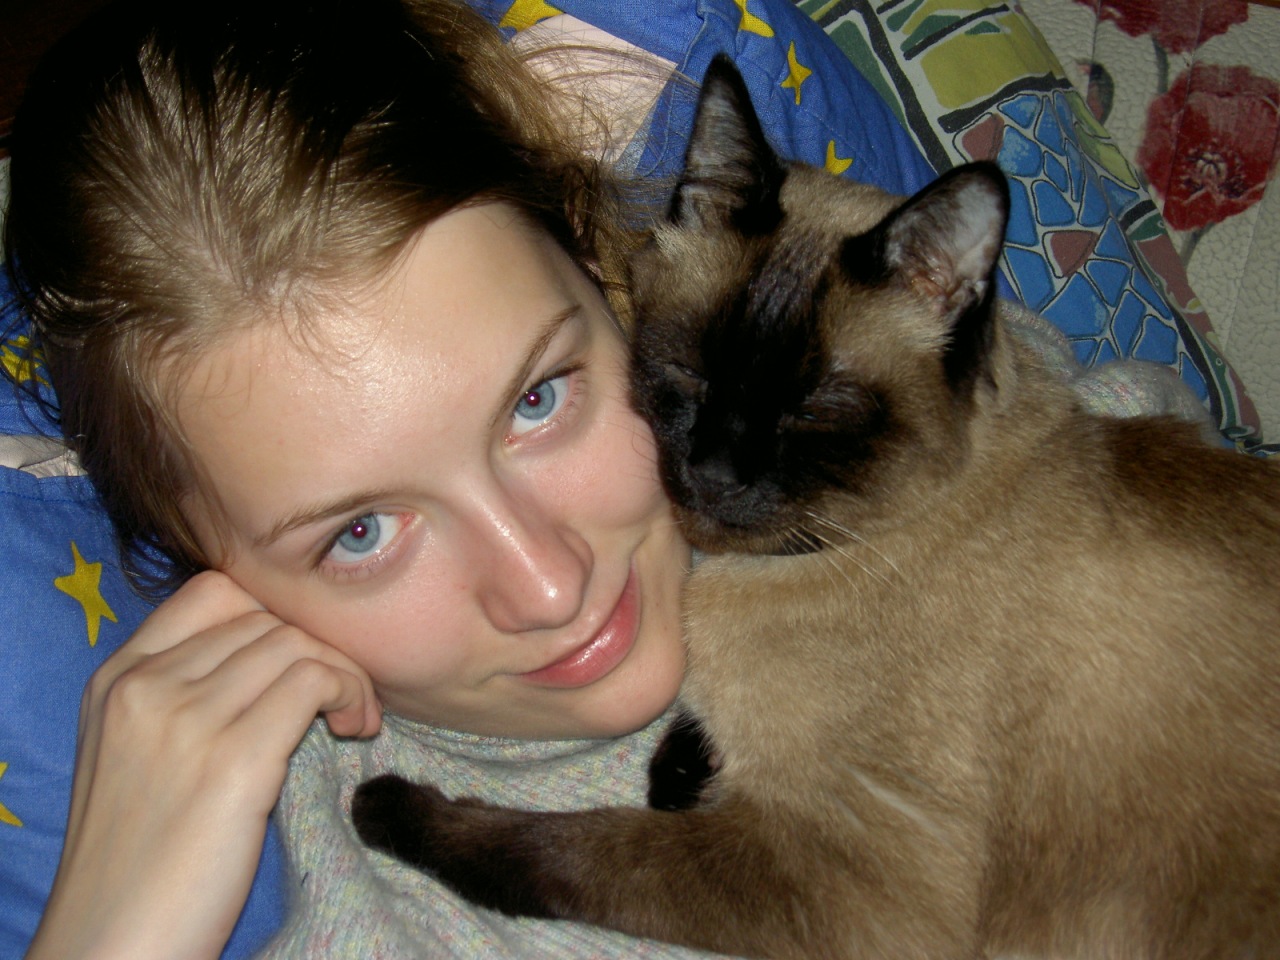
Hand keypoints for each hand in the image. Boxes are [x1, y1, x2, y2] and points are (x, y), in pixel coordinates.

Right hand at [25, 571, 380, 959]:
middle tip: (345, 696)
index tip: (301, 661)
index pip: (214, 592)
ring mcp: (184, 720)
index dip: (276, 615)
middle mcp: (144, 687)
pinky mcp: (232, 761)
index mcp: (115, 678)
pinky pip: (314, 681)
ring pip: (297, 643)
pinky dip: (350, 693)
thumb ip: (184, 693)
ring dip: (345, 672)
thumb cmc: (141, 857)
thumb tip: (277, 652)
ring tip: (354, 718)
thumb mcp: (138, 753)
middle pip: (266, 616)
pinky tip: (353, 729)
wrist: (112, 943)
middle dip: (321, 646)